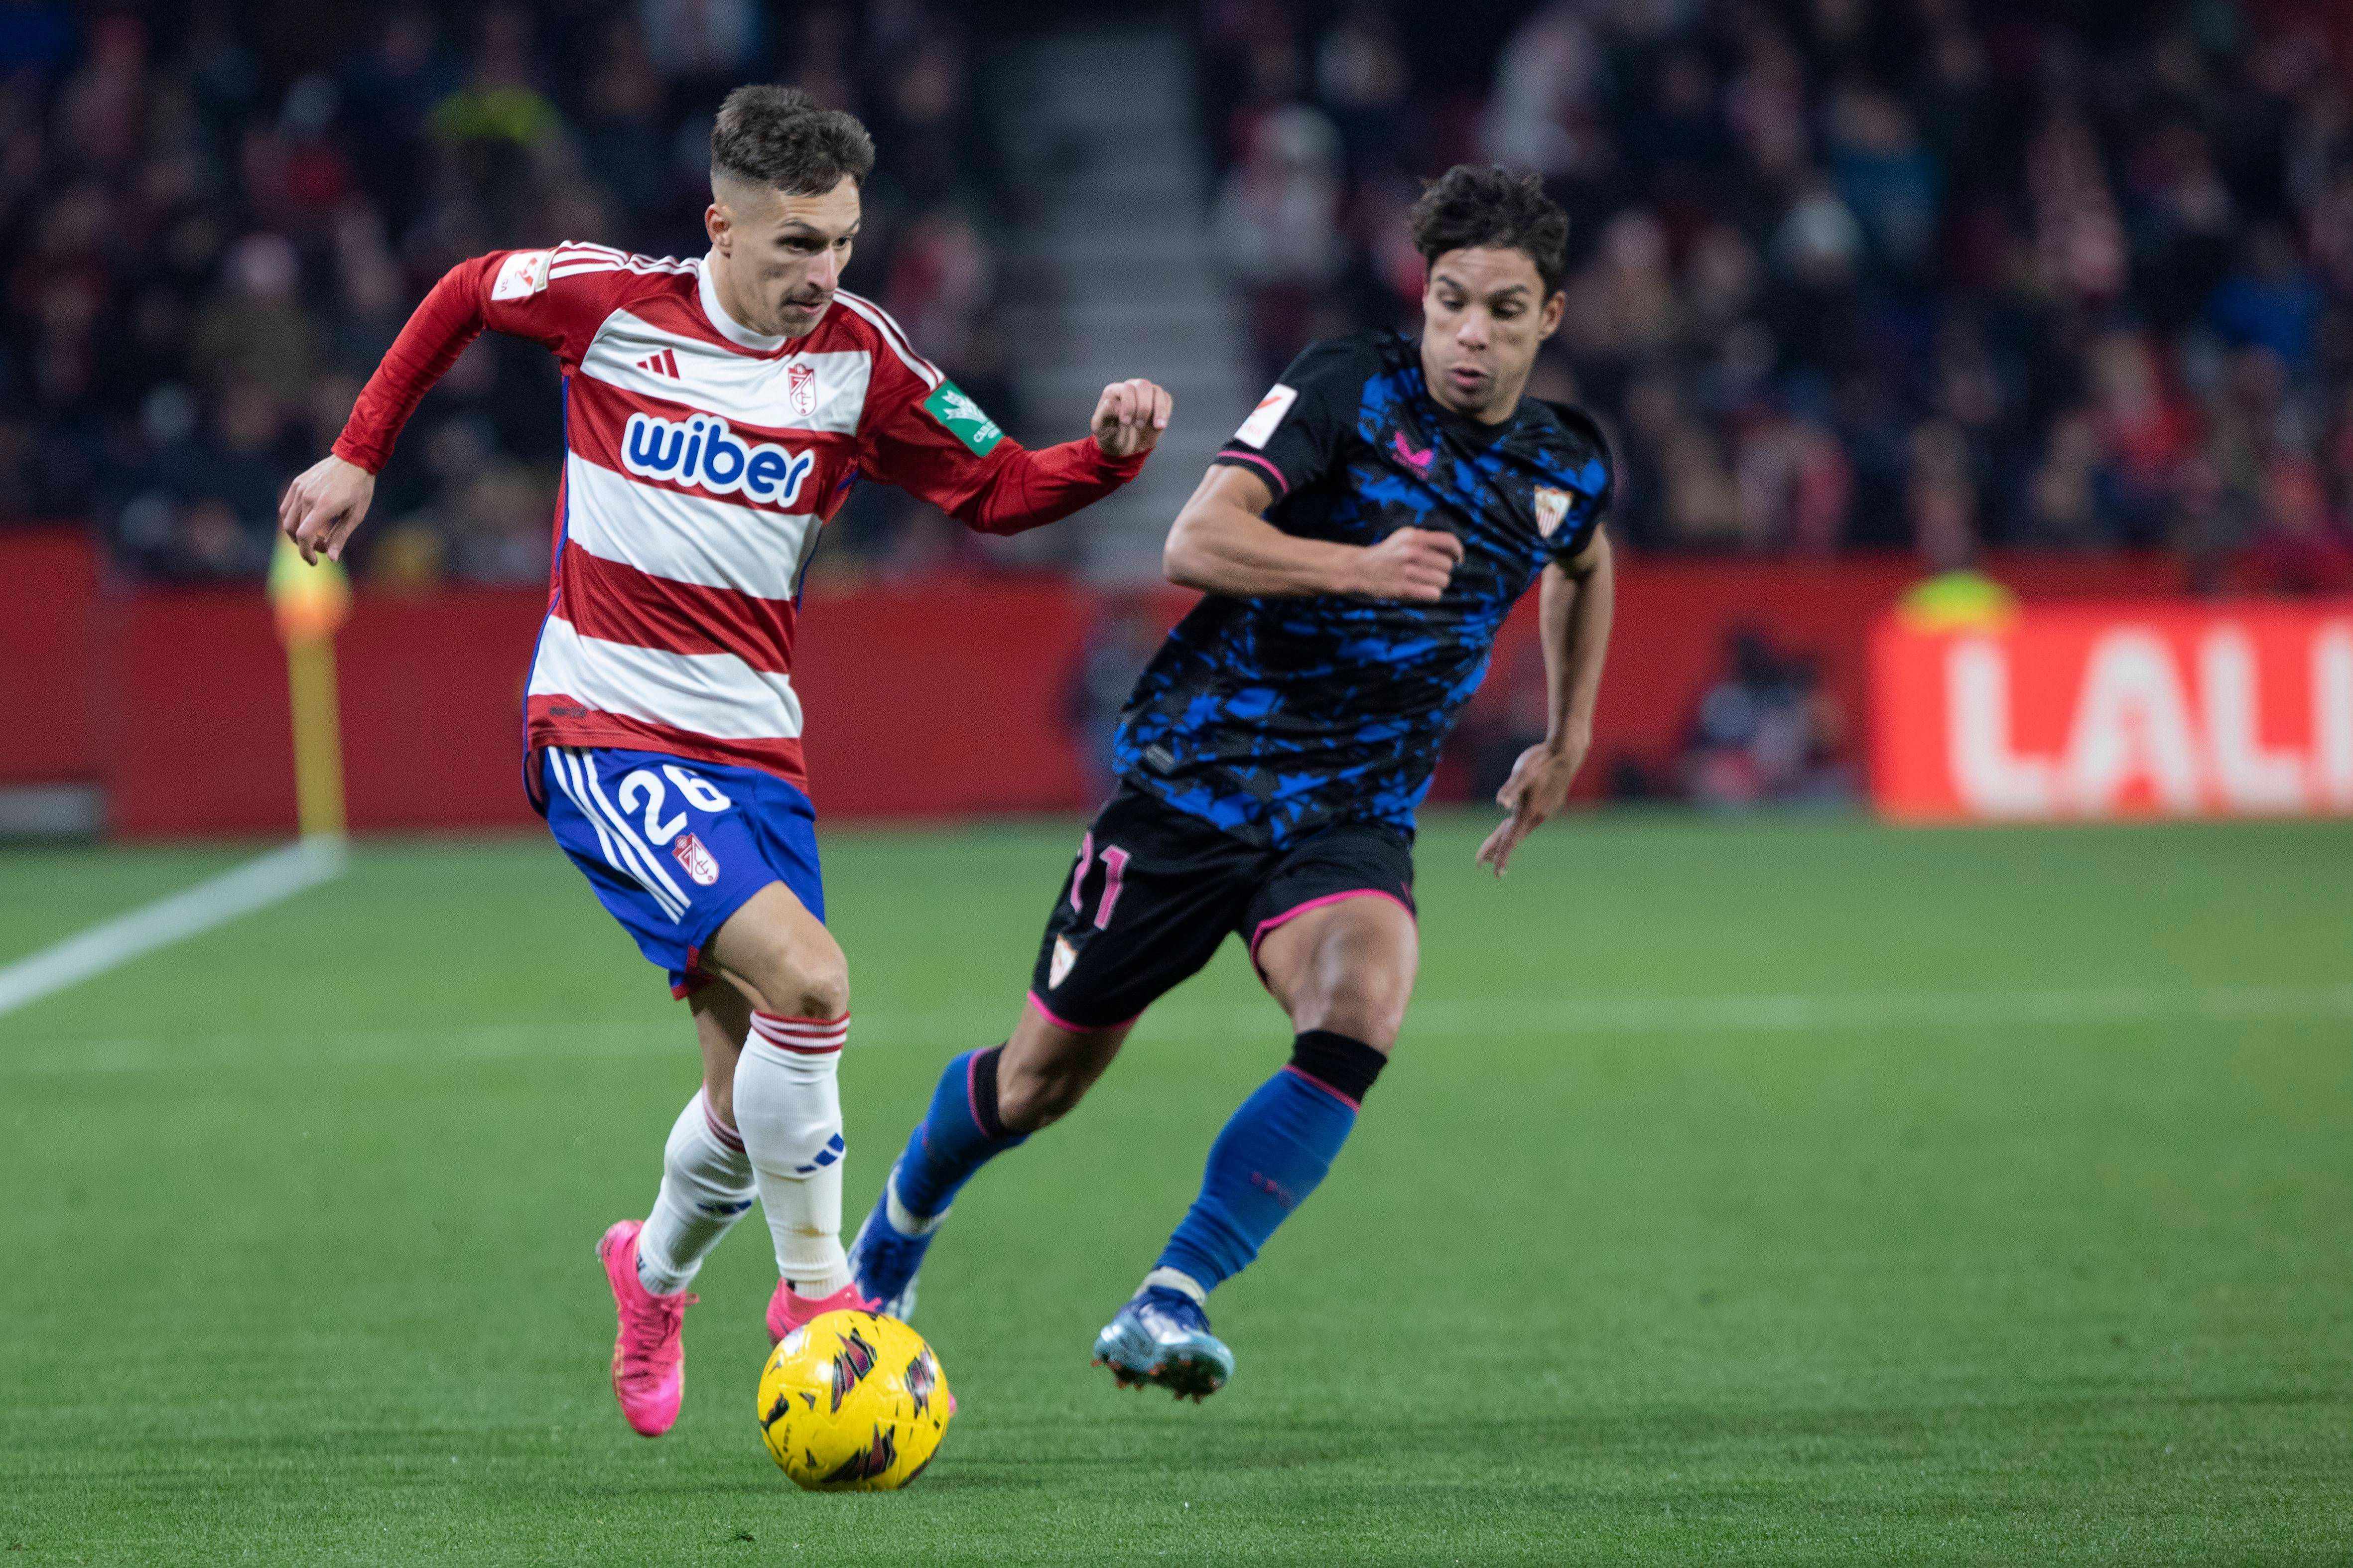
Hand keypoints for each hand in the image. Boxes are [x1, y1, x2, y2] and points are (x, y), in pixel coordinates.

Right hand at [278, 454, 376, 564]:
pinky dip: (293, 519)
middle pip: (293, 531)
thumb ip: (341, 536)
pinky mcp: (297, 483)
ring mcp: (299, 489)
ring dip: (297, 533)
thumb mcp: (356, 515)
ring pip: (287, 519)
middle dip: (305, 545)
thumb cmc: (360, 489)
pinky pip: (287, 507)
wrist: (354, 458)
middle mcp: (307, 497)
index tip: (314, 561)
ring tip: (315, 535)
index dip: (306, 552)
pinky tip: (308, 521)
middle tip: (322, 547)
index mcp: (324, 506)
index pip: (304, 535)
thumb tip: (332, 558)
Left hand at [1091, 377, 1171, 459]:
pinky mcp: (1157, 402)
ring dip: (1158, 410)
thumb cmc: (1110, 436)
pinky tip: (1160, 425)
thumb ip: (1104, 413)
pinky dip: (1165, 412)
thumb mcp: (1101, 428)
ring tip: (1156, 427)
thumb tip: (1114, 403)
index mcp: (1114, 391)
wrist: (1123, 448)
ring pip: (1157, 391)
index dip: (1129, 405)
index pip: (1127, 389)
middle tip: (1138, 426)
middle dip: (1144, 407)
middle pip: (1144, 385)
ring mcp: (1145, 394)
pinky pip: (1166, 399)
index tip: (1126, 423)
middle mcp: (1130, 388)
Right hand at [1347, 527, 1461, 601]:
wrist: (1358, 569)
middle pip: (1447, 565)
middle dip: (1443, 571)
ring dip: (1438, 584)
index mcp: (1413, 537)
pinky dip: (1432, 595)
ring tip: (1425, 583)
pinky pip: (1434, 594)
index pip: (1448, 542)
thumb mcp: (1402, 538)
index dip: (1458, 552)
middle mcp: (1411, 552)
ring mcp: (1407, 571)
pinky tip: (1423, 592)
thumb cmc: (1385, 554)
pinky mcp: (1403, 589)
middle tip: (1431, 573)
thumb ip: (1425, 539)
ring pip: (1443, 581)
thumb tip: (1452, 550)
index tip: (1458, 560)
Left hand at [1475, 729, 1589, 877]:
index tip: (1495, 873)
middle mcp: (1538, 815)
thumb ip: (1510, 788)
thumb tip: (1500, 802)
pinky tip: (1516, 825)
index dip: (1501, 855)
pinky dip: (1519, 828)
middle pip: (1513, 837)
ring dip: (1507, 839)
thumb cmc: (1541, 760)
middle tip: (1480, 862)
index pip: (1511, 839)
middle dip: (1496, 850)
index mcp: (1528, 811)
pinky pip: (1530, 821)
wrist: (1567, 752)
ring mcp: (1546, 810)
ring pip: (1522, 830)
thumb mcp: (1521, 772)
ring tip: (1494, 849)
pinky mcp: (1551, 804)